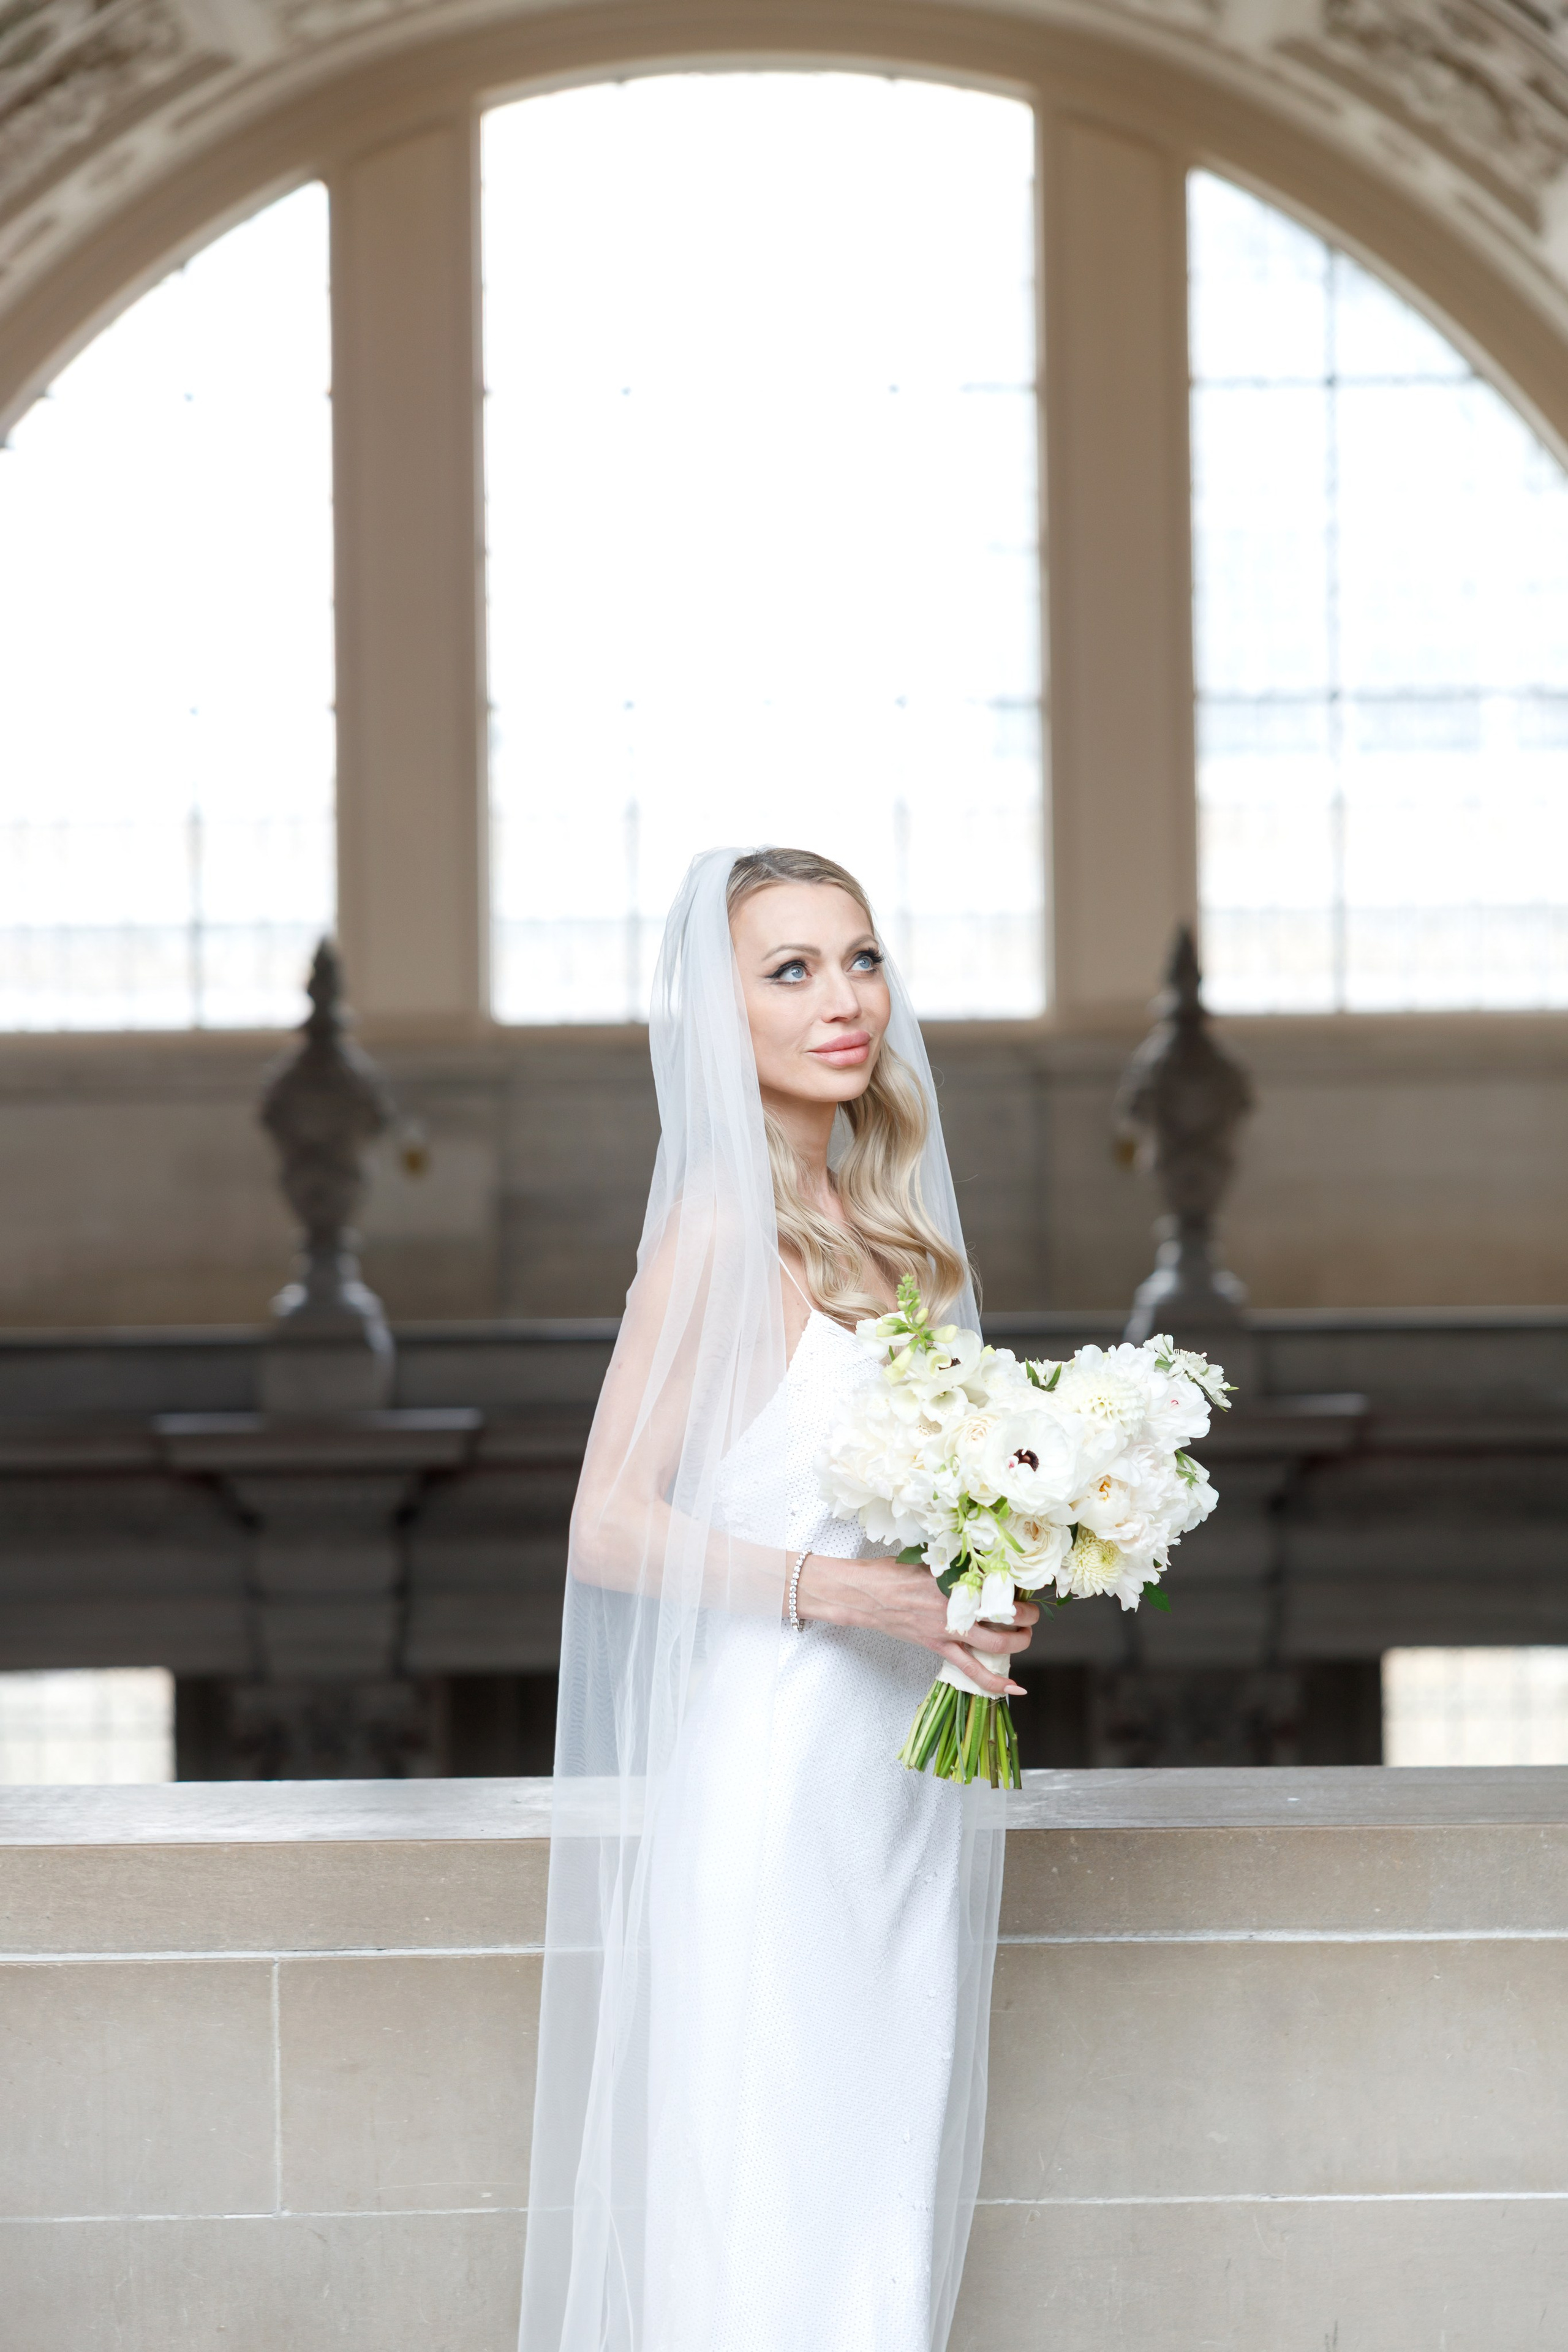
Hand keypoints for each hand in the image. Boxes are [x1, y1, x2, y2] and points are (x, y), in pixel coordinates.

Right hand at [794, 1553, 1035, 1699]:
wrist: (864, 1594)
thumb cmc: (891, 1572)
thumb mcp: (928, 1559)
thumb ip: (955, 1563)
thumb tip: (980, 1561)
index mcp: (955, 1579)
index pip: (999, 1583)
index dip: (1019, 1586)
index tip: (1027, 1584)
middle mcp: (956, 1606)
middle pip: (1006, 1615)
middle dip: (1027, 1617)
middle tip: (1031, 1612)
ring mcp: (948, 1630)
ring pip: (996, 1644)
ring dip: (1018, 1642)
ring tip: (1025, 1637)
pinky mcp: (939, 1647)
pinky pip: (972, 1670)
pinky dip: (994, 1682)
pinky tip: (1013, 1688)